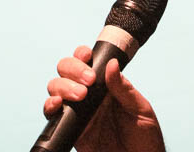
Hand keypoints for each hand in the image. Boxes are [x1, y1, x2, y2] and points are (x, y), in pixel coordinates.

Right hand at [43, 45, 164, 151]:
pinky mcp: (70, 130)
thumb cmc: (144, 139)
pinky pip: (52, 115)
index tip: (87, 56)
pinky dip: (49, 106)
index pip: (87, 62)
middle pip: (66, 70)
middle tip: (89, 80)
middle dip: (72, 68)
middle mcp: (89, 95)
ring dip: (62, 85)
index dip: (81, 54)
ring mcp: (78, 111)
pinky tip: (57, 104)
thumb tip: (111, 63)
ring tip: (80, 95)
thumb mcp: (140, 110)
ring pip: (56, 87)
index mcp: (106, 86)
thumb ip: (124, 89)